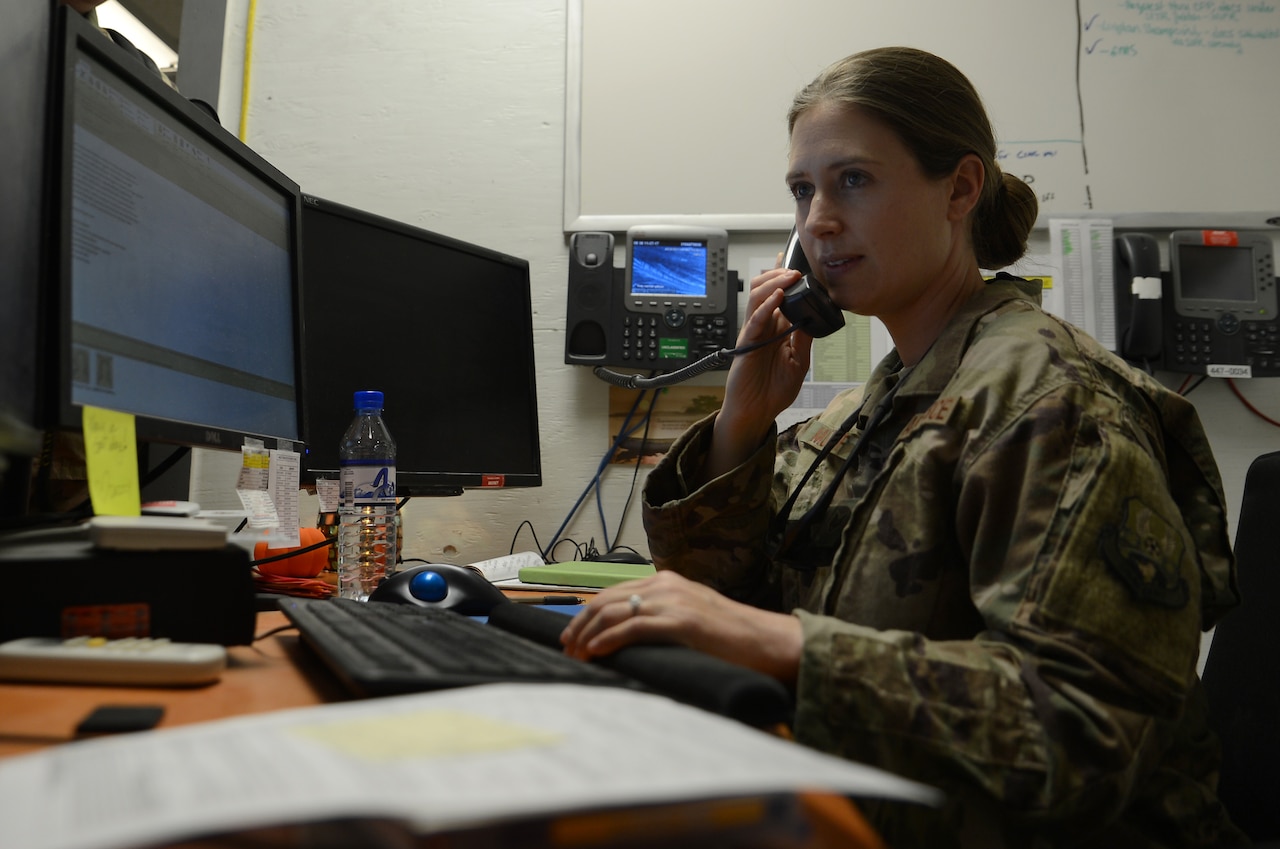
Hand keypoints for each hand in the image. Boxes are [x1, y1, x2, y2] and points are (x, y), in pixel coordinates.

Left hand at [559, 570, 802, 684]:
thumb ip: (661, 617)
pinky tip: (595, 651)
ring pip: (613, 612)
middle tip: (566, 647)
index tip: (572, 635)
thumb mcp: (690, 616)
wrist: (766, 641)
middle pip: (605, 600)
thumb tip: (626, 634)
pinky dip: (609, 639)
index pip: (612, 592)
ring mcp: (672, 602)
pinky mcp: (680, 622)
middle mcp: (665, 586)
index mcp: (665, 581)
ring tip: (575, 653)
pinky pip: (633, 627)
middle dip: (579, 624)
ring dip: (588, 634)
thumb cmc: (730, 637)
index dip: (586, 614)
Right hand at [704, 265, 814, 479]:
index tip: (792, 259)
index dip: (782, 277)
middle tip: (795, 269)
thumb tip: (813, 316)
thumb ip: (803, 337)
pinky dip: (765, 307)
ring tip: (788, 277)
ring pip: (757, 299)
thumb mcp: (798, 361)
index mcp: (775, 329)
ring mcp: (753, 334)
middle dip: (779, 275)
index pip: (779, 296)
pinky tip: (777, 298)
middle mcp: (763, 327)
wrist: (756, 412)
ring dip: (773, 284)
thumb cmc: (773, 390)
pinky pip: (754, 320)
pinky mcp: (747, 344)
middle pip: (765, 291)